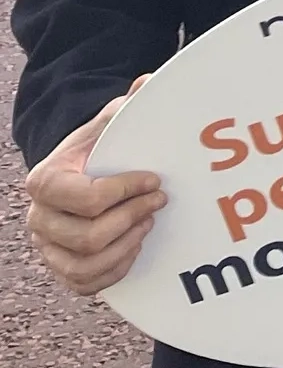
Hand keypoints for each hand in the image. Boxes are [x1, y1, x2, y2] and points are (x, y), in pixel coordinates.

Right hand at [24, 88, 163, 296]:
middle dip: (131, 218)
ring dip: (125, 246)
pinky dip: (114, 269)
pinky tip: (134, 246)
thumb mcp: (109, 123)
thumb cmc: (98, 147)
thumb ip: (126, 107)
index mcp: (46, 181)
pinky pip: (85, 283)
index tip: (154, 179)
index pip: (86, 198)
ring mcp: (47, 246)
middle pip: (87, 237)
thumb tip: (148, 83)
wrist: (80, 171)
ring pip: (85, 265)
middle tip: (159, 202)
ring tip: (147, 223)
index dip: (126, 191)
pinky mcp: (60, 267)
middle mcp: (39, 218)